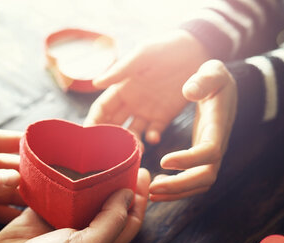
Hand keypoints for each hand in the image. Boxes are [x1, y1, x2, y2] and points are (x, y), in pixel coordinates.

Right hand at [0, 168, 150, 242]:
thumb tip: (129, 193)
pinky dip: (65, 178)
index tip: (144, 171)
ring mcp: (66, 221)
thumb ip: (111, 221)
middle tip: (123, 157)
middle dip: (119, 181)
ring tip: (99, 155)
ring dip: (94, 177)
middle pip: (111, 203)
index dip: (140, 196)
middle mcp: (89, 231)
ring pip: (86, 195)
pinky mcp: (45, 211)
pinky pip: (59, 191)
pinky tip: (69, 161)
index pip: (131, 217)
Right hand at [85, 30, 209, 143]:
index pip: (102, 109)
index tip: (88, 137)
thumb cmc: (164, 48)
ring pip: (132, 133)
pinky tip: (153, 138)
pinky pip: (154, 132)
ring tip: (134, 149)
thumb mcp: (142, 55)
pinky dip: (152, 138)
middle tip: (107, 152)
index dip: (94, 122)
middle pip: (113, 126)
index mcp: (121, 88)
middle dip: (108, 139)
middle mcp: (131, 103)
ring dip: (130, 144)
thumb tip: (95, 83)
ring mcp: (147, 111)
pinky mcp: (164, 117)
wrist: (195, 50)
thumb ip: (120, 71)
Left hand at [149, 60, 236, 200]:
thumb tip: (189, 91)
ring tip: (151, 194)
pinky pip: (192, 181)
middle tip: (152, 188)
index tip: (163, 161)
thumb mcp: (212, 71)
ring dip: (176, 193)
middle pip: (206, 176)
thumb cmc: (216, 79)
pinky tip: (155, 189)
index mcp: (218, 125)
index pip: (210, 150)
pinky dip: (176, 190)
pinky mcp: (201, 159)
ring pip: (199, 184)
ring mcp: (211, 155)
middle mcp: (218, 145)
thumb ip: (203, 80)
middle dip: (180, 186)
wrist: (225, 90)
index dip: (189, 159)